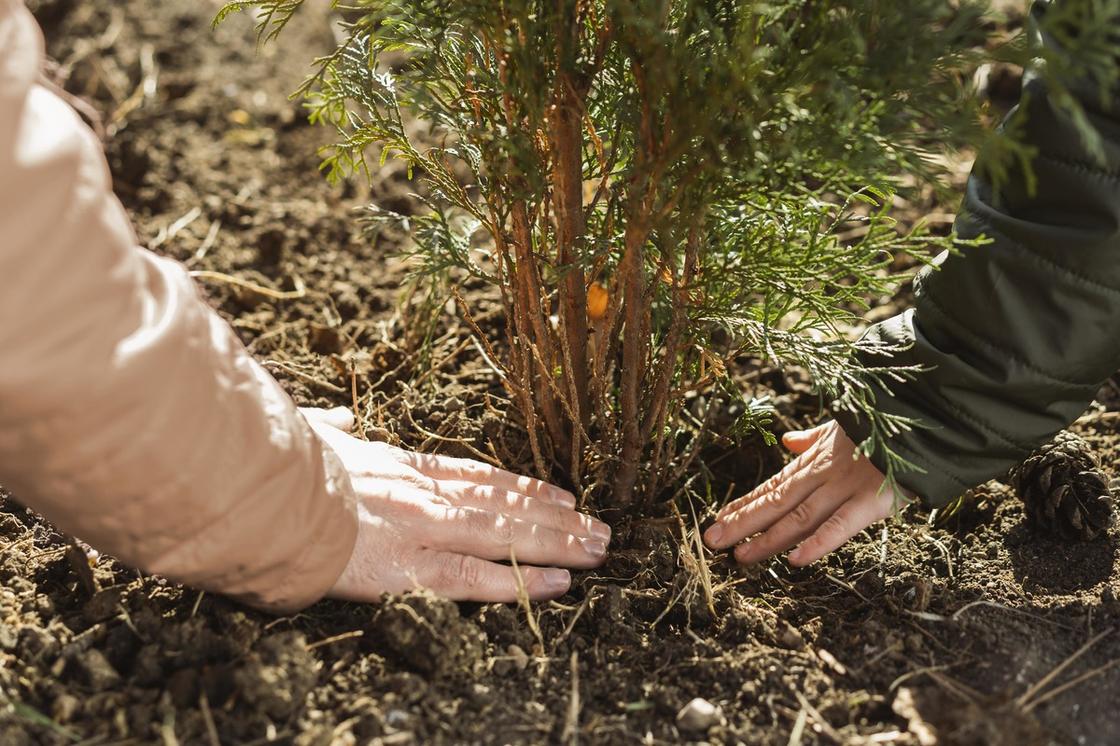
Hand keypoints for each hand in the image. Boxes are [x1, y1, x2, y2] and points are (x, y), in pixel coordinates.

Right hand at [301, 407, 609, 602]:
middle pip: (504, 505)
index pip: (477, 477)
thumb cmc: (278, 463)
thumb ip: (332, 429)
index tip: (560, 494)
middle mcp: (424, 494)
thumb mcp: (311, 435)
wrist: (255, 491)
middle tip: (600, 526)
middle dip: (557, 518)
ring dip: (557, 544)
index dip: (524, 487)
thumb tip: (340, 419)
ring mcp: (421, 528)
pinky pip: (476, 578)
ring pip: (504, 537)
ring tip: (598, 549)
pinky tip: (558, 584)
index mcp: (401, 466)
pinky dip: (520, 581)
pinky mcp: (409, 567)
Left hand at [703, 421, 912, 565]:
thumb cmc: (885, 424)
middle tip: (710, 541)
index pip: (773, 486)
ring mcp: (846, 487)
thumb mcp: (843, 427)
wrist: (924, 413)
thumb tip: (788, 441)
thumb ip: (814, 438)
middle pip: (776, 502)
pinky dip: (818, 543)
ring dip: (767, 538)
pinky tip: (794, 560)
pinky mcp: (873, 500)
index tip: (718, 520)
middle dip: (742, 523)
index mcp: (816, 460)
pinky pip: (841, 525)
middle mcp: (823, 474)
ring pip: (799, 516)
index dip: (745, 504)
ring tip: (739, 555)